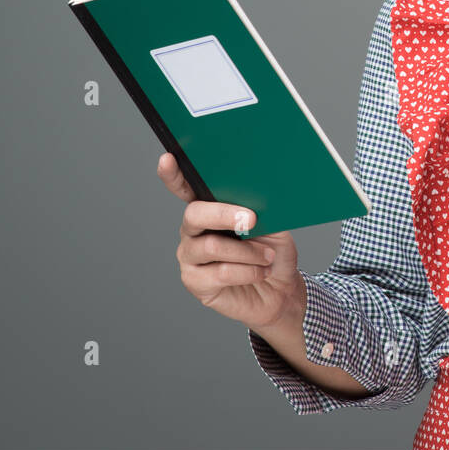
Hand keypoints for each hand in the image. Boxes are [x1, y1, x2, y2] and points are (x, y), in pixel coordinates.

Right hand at [159, 152, 302, 329]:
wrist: (280, 290)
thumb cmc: (273, 252)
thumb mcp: (273, 225)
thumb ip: (259, 210)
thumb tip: (252, 200)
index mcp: (210, 209)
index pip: (185, 188)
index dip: (173, 175)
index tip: (167, 159)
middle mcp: (193, 231)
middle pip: (194, 215)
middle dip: (225, 215)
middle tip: (252, 220)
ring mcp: (191, 256)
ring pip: (212, 246)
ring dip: (248, 251)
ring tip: (267, 256)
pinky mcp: (195, 282)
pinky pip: (220, 273)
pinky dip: (248, 271)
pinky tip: (261, 271)